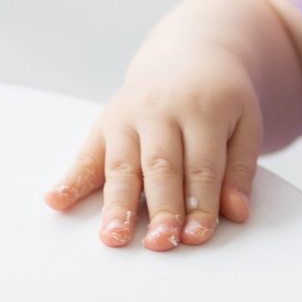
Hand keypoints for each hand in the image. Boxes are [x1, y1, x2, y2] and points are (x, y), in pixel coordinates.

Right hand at [45, 45, 262, 249]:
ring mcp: (128, 115)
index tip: (197, 237)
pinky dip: (71, 179)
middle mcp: (160, 109)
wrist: (189, 57)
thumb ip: (241, 169)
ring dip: (116, 205)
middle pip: (160, 167)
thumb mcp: (245, 123)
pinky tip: (56, 201)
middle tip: (160, 244)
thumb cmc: (220, 101)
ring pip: (122, 165)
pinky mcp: (104, 122)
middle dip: (161, 209)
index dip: (200, 203)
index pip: (202, 165)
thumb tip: (237, 213)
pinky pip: (86, 154)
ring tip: (114, 237)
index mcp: (203, 108)